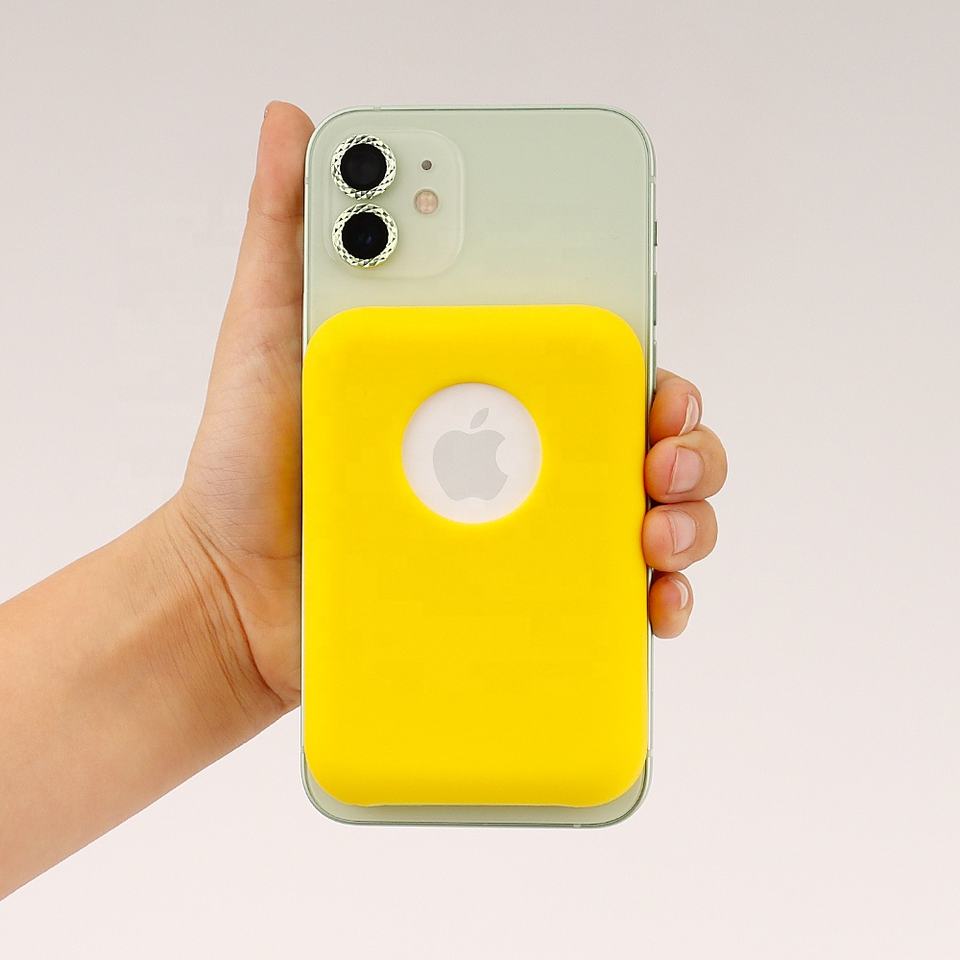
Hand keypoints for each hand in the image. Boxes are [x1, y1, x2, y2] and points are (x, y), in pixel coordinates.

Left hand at [168, 102, 726, 719]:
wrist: (230, 592)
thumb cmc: (249, 464)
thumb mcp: (268, 335)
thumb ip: (285, 235)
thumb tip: (290, 123)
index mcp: (478, 383)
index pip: (586, 353)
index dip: (636, 346)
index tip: (644, 346)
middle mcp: (515, 453)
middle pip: (640, 433)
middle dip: (686, 434)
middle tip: (665, 447)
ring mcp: (522, 529)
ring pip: (649, 514)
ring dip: (690, 513)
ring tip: (663, 525)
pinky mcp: (517, 599)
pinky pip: (613, 599)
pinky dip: (655, 598)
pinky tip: (653, 599)